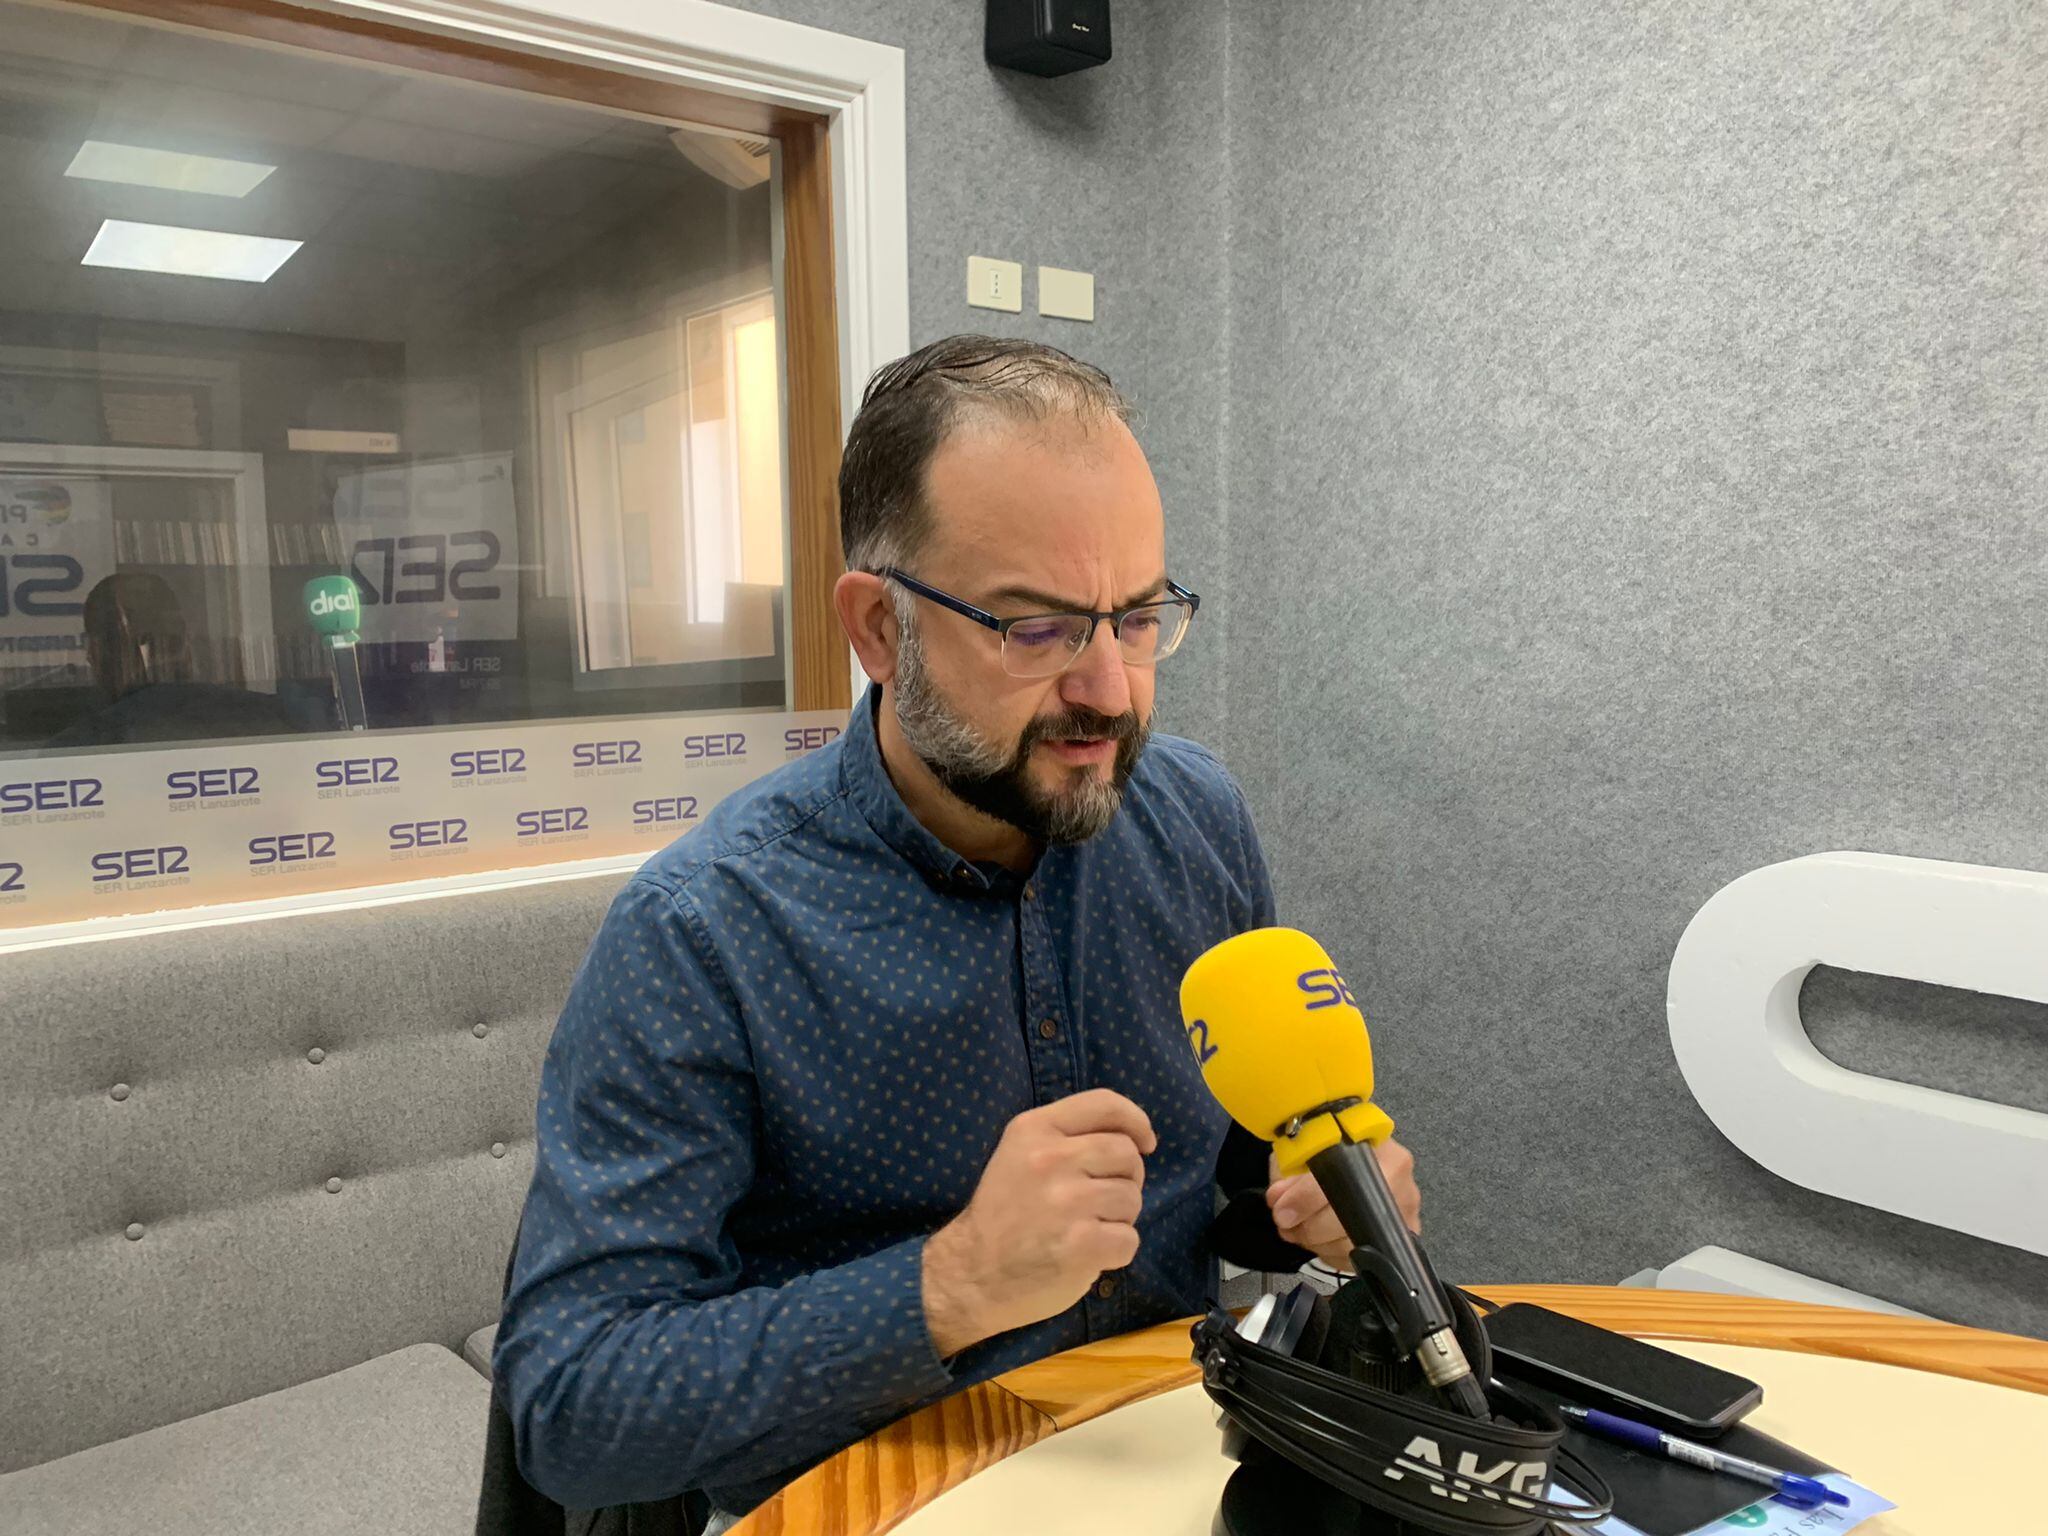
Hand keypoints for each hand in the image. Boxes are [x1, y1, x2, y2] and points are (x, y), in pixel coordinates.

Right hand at [922, 1088, 1155, 1357]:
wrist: (971, 1273)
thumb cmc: (1004, 1212)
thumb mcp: (1020, 1154)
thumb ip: (1067, 1137)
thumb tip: (1134, 1137)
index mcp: (1034, 1129)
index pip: (1105, 1104)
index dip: (1136, 1121)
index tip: (1144, 1142)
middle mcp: (1050, 1159)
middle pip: (1127, 1154)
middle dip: (1127, 1179)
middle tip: (1099, 1201)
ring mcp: (1067, 1202)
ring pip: (1132, 1199)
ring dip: (1119, 1219)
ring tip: (1086, 1228)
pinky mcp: (1081, 1244)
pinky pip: (1129, 1239)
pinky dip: (1116, 1252)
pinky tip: (1087, 1254)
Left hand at [1265, 1137, 1419, 1272]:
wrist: (1355, 1156)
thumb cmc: (1325, 1150)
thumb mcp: (1301, 1151)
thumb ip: (1288, 1174)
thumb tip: (1278, 1201)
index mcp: (1374, 1144)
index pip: (1341, 1178)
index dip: (1306, 1198)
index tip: (1282, 1211)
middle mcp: (1399, 1177)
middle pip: (1352, 1218)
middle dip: (1309, 1228)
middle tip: (1287, 1225)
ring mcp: (1406, 1209)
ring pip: (1356, 1243)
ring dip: (1318, 1243)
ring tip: (1300, 1232)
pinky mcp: (1406, 1236)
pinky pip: (1362, 1257)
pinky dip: (1333, 1254)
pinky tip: (1322, 1239)